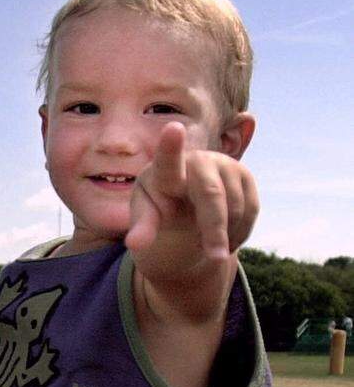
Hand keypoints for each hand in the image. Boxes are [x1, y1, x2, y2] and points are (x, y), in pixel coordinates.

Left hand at [125, 122, 257, 295]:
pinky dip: (239, 232)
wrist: (185, 201)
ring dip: (225, 235)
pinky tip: (226, 238)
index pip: (166, 161)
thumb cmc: (158, 207)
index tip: (173, 129)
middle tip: (216, 257)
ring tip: (209, 247)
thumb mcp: (146, 219)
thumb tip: (135, 245)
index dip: (170, 146)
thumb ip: (142, 228)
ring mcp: (224, 165)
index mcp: (163, 171)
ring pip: (234, 207)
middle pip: (211, 195)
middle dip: (214, 229)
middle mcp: (196, 161)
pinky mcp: (245, 175)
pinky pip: (250, 210)